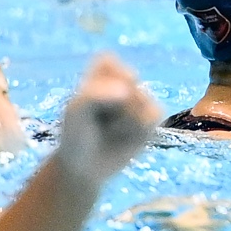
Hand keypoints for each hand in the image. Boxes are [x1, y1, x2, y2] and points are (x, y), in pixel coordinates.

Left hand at [52, 53, 162, 183]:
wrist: (86, 169)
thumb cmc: (76, 134)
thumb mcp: (76, 112)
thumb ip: (95, 94)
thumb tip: (127, 91)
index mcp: (101, 74)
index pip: (108, 61)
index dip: (101, 81)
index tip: (88, 98)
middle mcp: (123, 83)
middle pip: (127, 80)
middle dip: (111, 104)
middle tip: (98, 119)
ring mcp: (139, 99)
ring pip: (142, 98)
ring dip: (124, 120)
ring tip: (111, 130)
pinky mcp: (151, 118)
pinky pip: (155, 114)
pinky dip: (139, 129)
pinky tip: (126, 138)